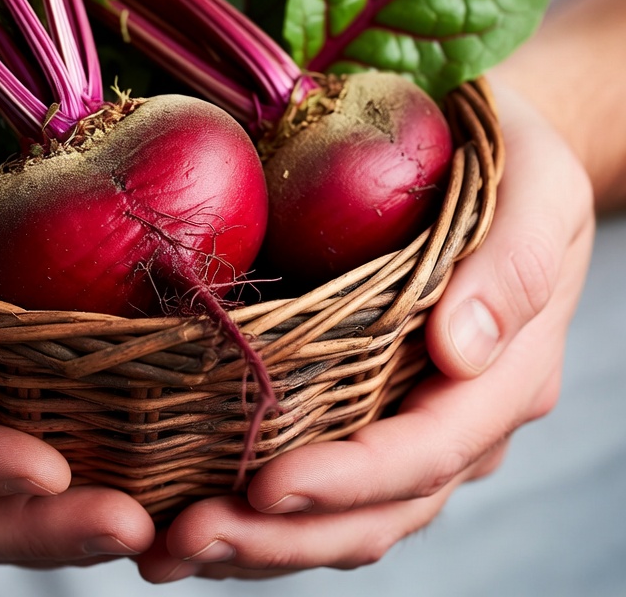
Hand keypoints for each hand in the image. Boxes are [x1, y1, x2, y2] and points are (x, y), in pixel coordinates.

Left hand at [136, 81, 594, 581]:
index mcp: (505, 373)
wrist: (493, 153)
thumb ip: (511, 264)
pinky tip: (190, 509)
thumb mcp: (533, 186)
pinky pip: (321, 476)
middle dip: (283, 537)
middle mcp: (458, 415)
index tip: (265, 487)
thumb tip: (460, 350)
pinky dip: (258, 509)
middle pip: (377, 509)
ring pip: (345, 514)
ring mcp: (410, 415)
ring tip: (169, 548)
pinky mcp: (366, 402)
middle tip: (187, 540)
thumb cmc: (511, 157)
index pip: (428, 451)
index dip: (348, 480)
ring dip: (259, 542)